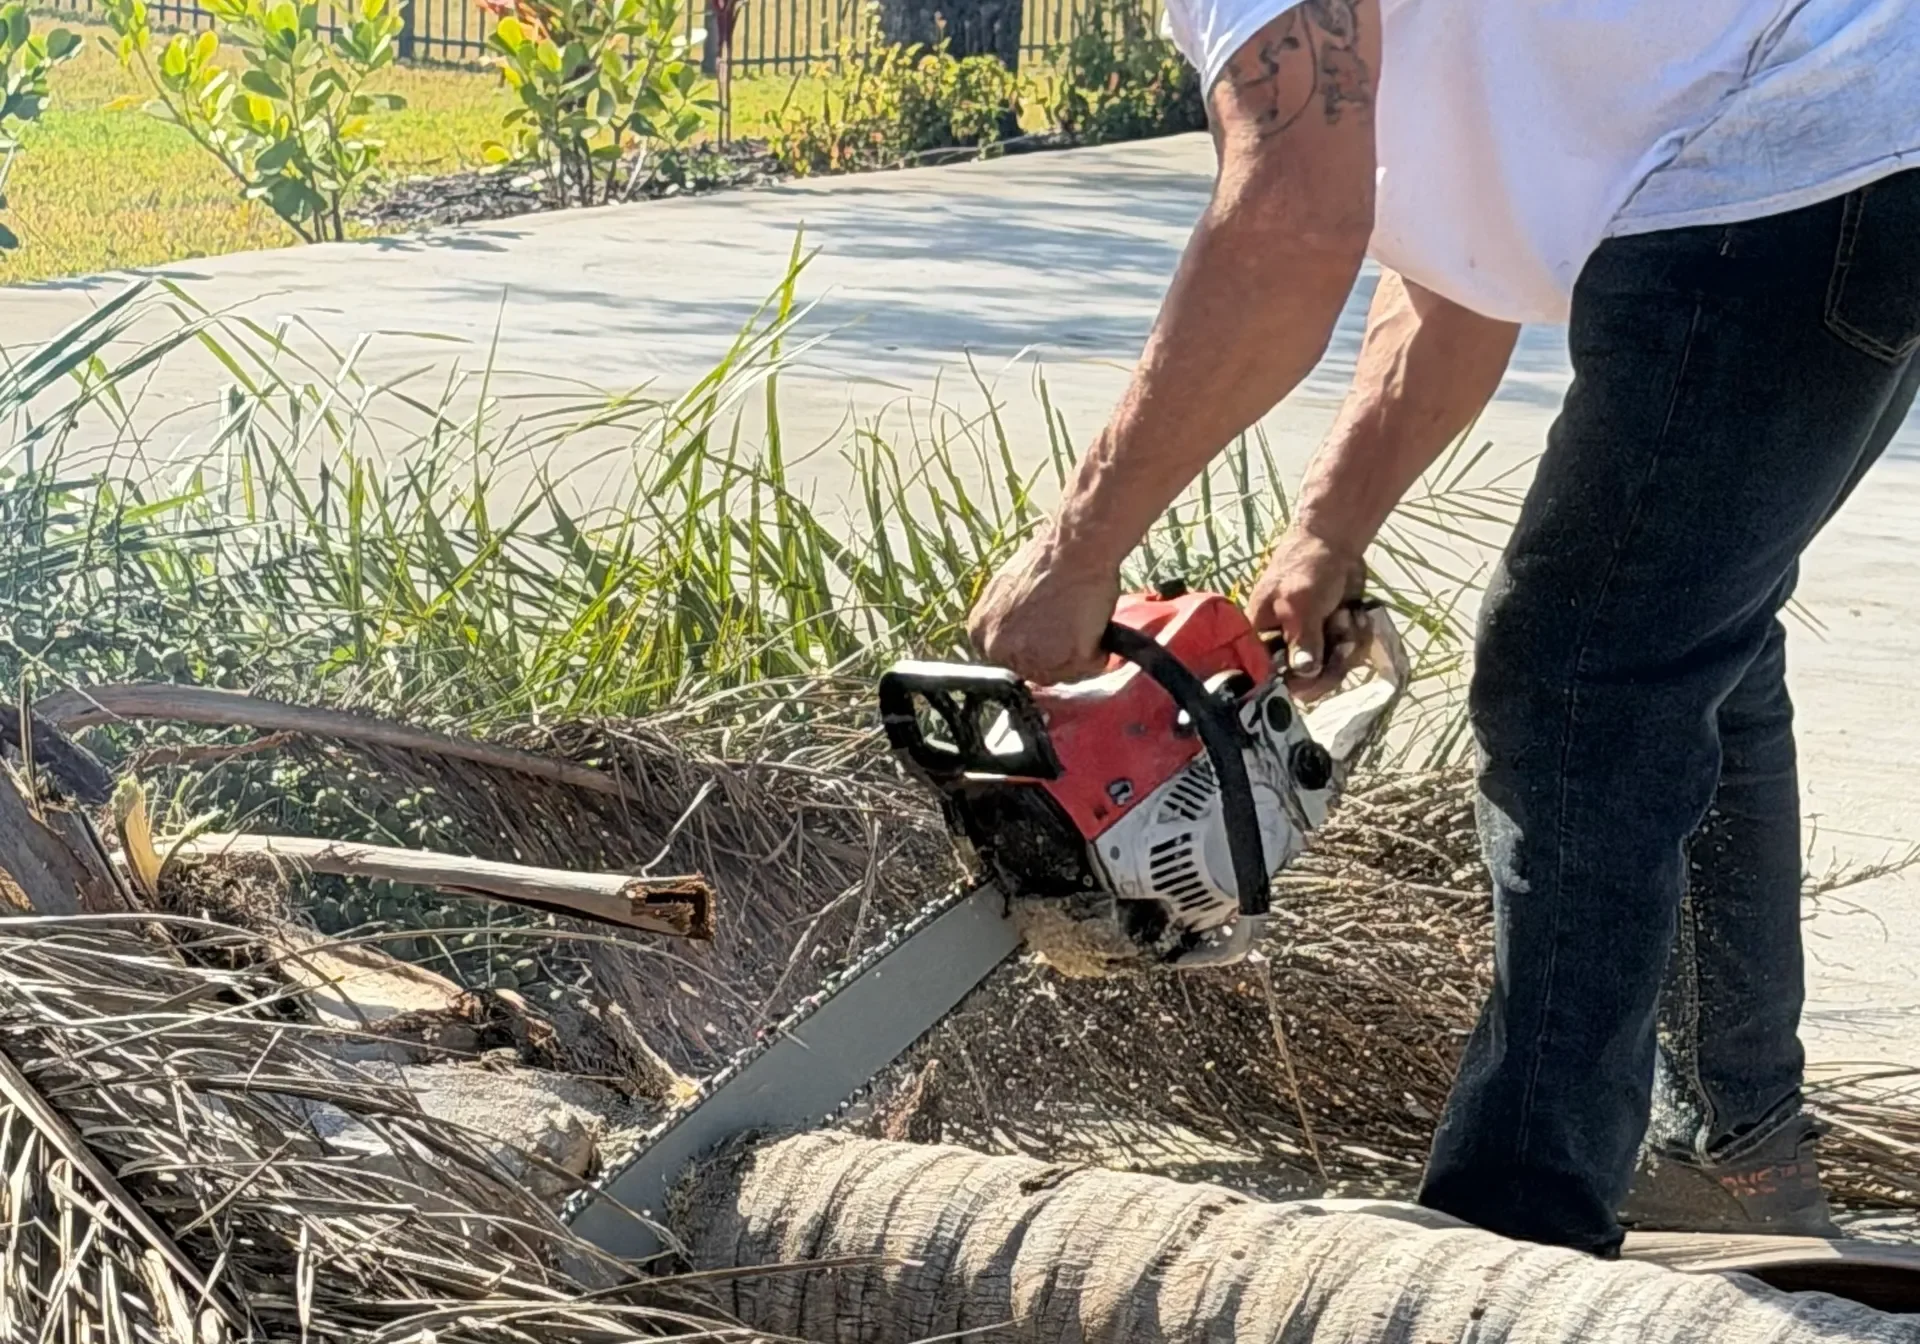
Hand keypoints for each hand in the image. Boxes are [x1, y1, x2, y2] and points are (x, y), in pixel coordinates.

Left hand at [968, 527, 1121, 684]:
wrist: (1072, 548)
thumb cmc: (1046, 561)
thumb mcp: (1006, 591)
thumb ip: (1006, 620)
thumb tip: (1022, 632)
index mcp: (980, 633)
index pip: (1007, 661)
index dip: (1033, 651)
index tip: (1049, 640)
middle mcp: (999, 651)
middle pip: (1034, 672)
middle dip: (1056, 657)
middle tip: (1072, 633)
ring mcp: (1032, 658)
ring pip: (1064, 675)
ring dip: (1079, 656)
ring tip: (1085, 626)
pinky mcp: (1067, 659)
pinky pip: (1090, 668)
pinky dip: (1100, 652)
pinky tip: (1096, 626)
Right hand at [1244, 524, 1367, 699]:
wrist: (1335, 541)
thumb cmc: (1307, 566)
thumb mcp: (1300, 603)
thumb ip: (1303, 640)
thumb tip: (1304, 673)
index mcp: (1262, 637)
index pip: (1270, 677)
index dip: (1295, 682)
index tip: (1317, 673)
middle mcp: (1283, 645)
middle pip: (1305, 681)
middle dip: (1329, 663)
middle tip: (1343, 643)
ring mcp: (1310, 642)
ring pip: (1330, 669)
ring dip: (1345, 646)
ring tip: (1346, 617)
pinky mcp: (1332, 637)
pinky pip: (1347, 655)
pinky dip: (1357, 638)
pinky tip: (1355, 617)